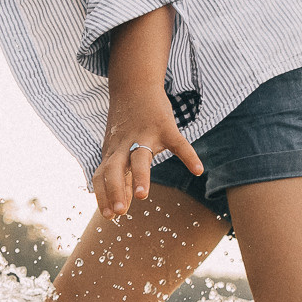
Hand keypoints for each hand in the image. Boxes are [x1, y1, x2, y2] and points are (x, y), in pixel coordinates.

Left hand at [92, 90, 201, 219]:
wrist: (134, 85)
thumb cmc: (126, 123)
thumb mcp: (117, 147)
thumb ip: (120, 175)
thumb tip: (121, 204)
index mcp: (112, 151)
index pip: (102, 176)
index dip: (103, 195)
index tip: (109, 217)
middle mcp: (124, 144)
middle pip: (114, 169)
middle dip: (115, 191)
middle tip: (119, 213)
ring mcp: (144, 134)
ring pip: (140, 157)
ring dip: (140, 177)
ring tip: (143, 197)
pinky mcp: (164, 126)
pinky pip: (178, 143)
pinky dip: (189, 156)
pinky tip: (198, 170)